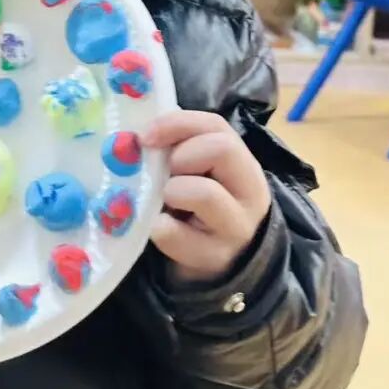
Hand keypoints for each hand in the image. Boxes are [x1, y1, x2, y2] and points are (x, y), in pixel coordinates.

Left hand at [143, 111, 270, 285]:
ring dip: (172, 191)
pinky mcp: (213, 256)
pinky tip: (159, 227)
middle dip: (181, 156)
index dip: (177, 124)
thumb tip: (139, 135)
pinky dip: (158, 226)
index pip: (216, 126)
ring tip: (167, 201)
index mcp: (243, 164)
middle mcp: (249, 193)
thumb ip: (180, 148)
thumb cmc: (199, 208)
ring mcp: (235, 227)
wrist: (216, 263)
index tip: (146, 136)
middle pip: (221, 148)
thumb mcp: (200, 173)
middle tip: (167, 173)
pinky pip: (173, 233)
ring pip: (204, 192)